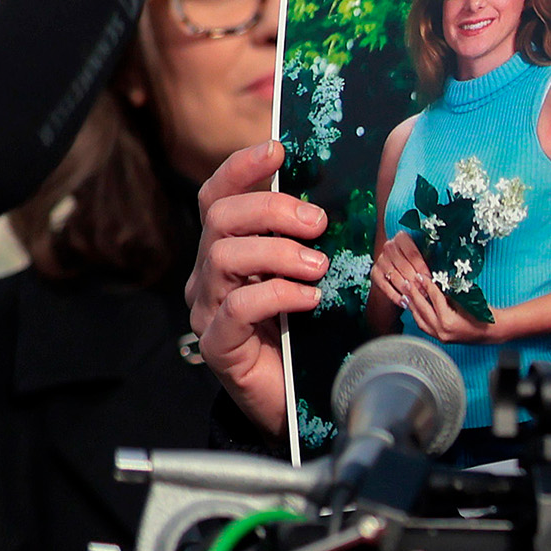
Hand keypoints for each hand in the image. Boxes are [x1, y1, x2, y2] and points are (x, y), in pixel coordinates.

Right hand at [187, 144, 329, 432]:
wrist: (296, 401)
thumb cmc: (308, 333)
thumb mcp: (312, 277)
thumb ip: (313, 242)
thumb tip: (341, 201)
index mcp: (229, 249)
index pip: (219, 196)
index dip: (242, 168)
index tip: (277, 149)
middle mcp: (211, 274)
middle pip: (220, 217)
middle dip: (271, 210)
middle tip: (317, 222)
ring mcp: (209, 308)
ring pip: (223, 256)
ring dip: (277, 253)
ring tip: (318, 266)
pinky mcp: (219, 344)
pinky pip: (238, 308)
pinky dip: (278, 295)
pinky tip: (309, 299)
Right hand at [373, 234, 434, 319]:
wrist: (396, 265)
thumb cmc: (416, 260)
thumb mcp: (424, 254)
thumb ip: (431, 260)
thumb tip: (442, 273)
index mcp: (402, 238)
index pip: (414, 254)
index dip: (423, 269)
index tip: (431, 279)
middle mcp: (388, 247)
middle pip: (404, 267)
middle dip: (417, 282)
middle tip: (426, 293)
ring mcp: (380, 260)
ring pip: (395, 277)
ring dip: (408, 290)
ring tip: (419, 299)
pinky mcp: (375, 273)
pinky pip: (385, 286)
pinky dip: (396, 296)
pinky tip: (406, 303)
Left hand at [376, 240, 481, 342]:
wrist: (493, 331)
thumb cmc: (485, 316)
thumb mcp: (467, 301)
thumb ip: (449, 296)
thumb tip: (435, 287)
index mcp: (448, 321)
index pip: (435, 299)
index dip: (428, 286)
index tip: (422, 277)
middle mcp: (441, 330)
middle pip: (422, 309)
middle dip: (414, 294)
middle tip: (409, 283)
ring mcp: (440, 336)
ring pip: (419, 319)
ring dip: (413, 305)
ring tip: (407, 294)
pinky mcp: (440, 338)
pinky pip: (423, 326)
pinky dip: (418, 315)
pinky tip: (415, 307)